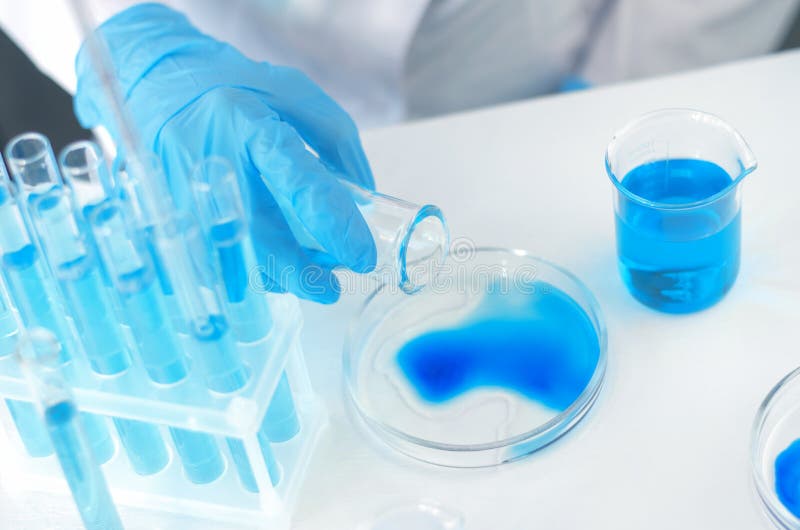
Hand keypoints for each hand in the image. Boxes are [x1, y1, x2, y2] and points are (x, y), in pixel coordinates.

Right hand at [74, 3, 376, 302]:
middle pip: (259, 235)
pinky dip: (249, 271)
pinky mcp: (170, 217)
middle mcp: (212, 163)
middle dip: (299, 272)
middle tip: (331, 289)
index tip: (362, 254)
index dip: (333, 224)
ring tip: (310, 273)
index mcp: (248, 125)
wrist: (157, 83)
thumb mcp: (295, 94)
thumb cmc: (234, 88)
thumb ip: (336, 141)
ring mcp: (184, 195)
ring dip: (277, 275)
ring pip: (234, 258)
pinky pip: (213, 260)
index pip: (298, 182)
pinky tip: (272, 266)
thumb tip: (363, 200)